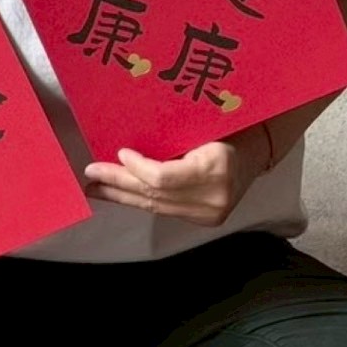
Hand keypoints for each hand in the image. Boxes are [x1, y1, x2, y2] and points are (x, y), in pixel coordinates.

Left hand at [83, 133, 264, 227]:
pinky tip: (121, 194)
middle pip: (154, 194)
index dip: (136, 168)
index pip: (163, 177)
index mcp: (215, 167)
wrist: (255, 153)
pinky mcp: (205, 221)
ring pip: (156, 207)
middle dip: (119, 184)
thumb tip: (125, 147)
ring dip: (123, 196)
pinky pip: (165, 210)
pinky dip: (140, 201)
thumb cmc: (227, 128)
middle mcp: (214, 197)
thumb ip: (171, 140)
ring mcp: (210, 214)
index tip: (119, 153)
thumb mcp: (202, 125)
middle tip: (91, 176)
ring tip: (96, 189)